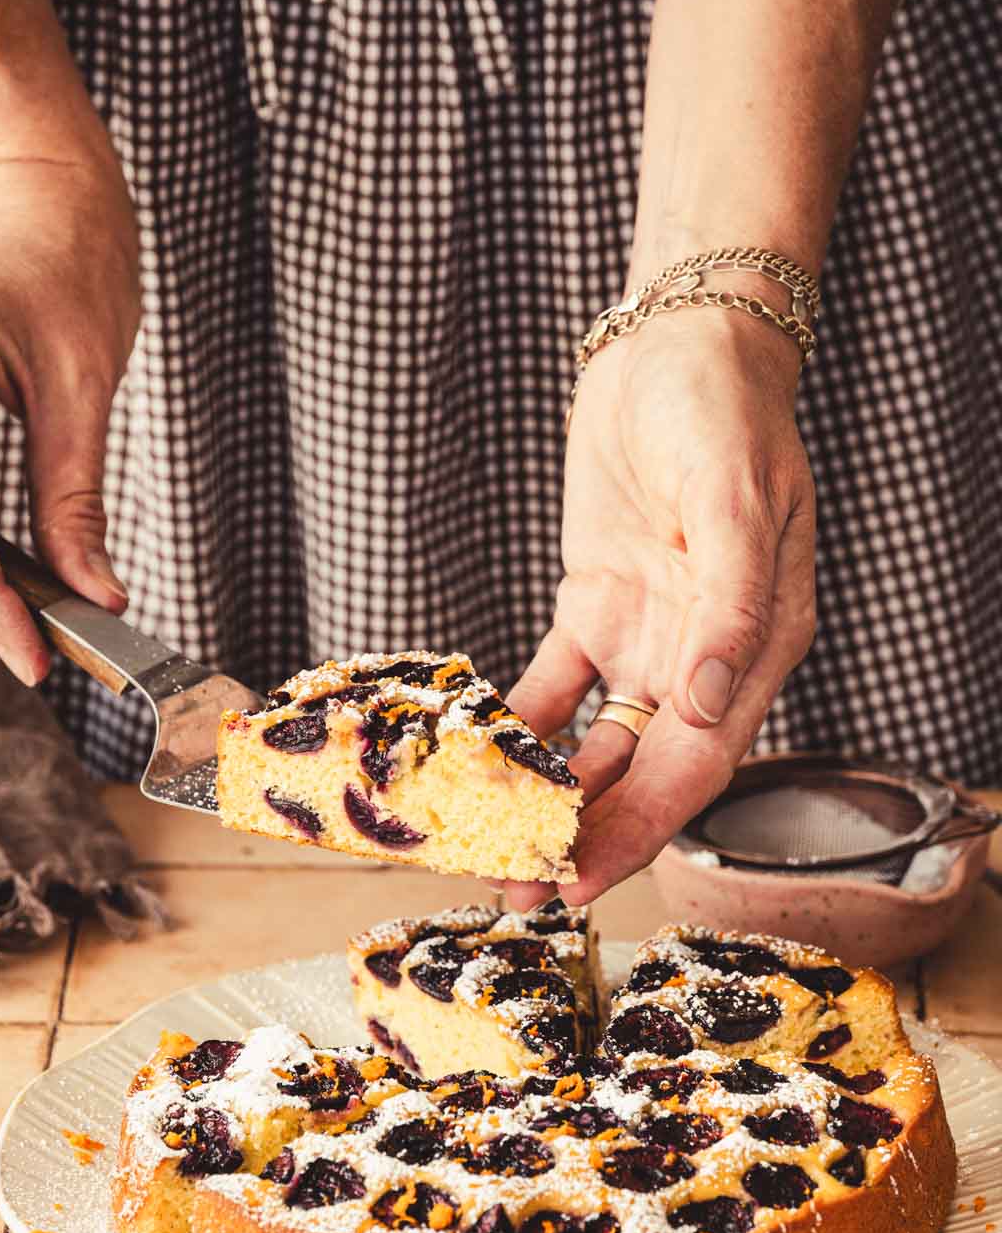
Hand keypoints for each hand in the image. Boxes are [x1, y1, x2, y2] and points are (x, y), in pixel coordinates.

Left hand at [507, 307, 816, 905]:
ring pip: (597, 744)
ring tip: (494, 850)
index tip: (579, 876)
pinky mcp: (598, 609)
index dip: (639, 828)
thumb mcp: (735, 494)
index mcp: (755, 646)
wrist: (677, 343)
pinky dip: (519, 726)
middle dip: (585, 835)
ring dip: (550, 798)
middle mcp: (705, 658)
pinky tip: (476, 761)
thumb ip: (733, 601)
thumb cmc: (721, 409)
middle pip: (642, 773)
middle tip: (522, 889)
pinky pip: (555, 687)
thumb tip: (709, 703)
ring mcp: (648, 637)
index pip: (697, 765)